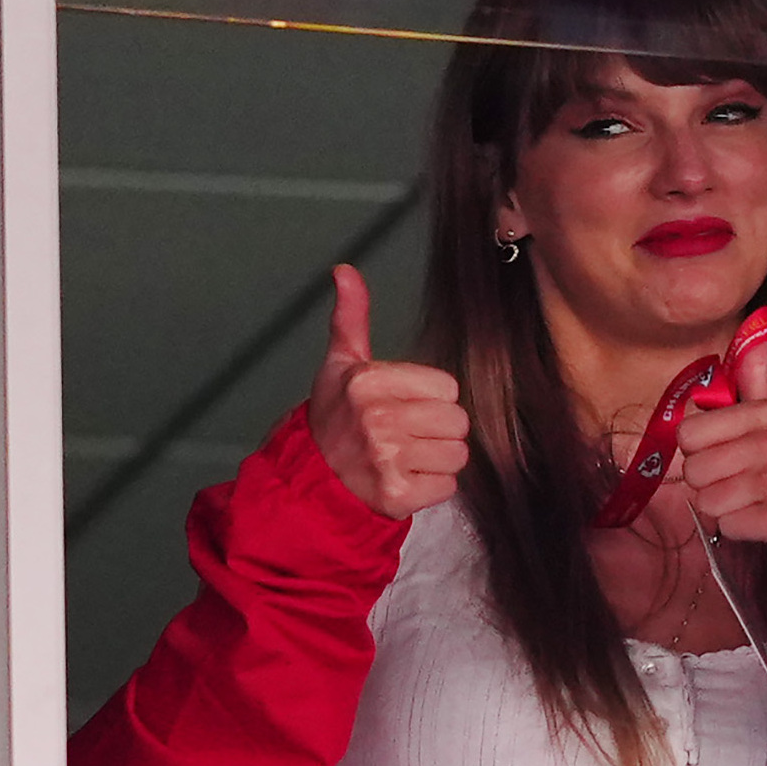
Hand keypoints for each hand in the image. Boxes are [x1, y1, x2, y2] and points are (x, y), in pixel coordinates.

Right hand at [306, 264, 469, 517]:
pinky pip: (447, 487)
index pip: (448, 388)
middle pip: (458, 422)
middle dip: (437, 430)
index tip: (402, 406)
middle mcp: (378, 419)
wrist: (308, 477)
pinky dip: (430, 488)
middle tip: (406, 436)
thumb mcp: (340, 363)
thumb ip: (352, 317)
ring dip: (437, 461)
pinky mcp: (396, 496)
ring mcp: (387, 460)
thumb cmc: (333, 417)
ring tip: (406, 459)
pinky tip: (404, 480)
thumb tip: (345, 270)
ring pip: (456, 455)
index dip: (431, 399)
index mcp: (368, 382)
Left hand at [675, 336, 766, 571]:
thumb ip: (759, 381)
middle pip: (694, 470)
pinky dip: (740, 531)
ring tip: (755, 503)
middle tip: (743, 486)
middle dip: (710, 485)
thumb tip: (755, 328)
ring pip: (707, 501)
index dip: (699, 452)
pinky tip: (764, 521)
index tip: (725, 457)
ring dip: (725, 510)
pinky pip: (727, 527)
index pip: (690, 432)